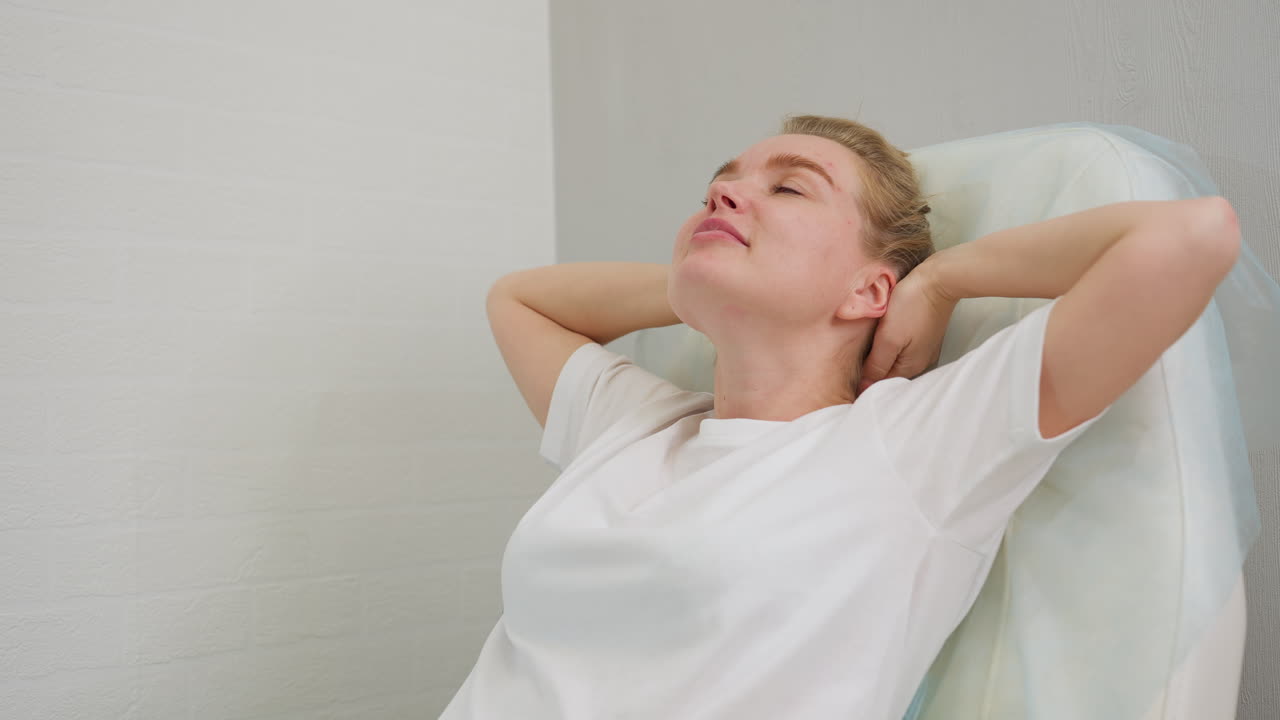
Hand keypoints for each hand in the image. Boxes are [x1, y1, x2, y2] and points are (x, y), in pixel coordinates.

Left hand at [858, 260, 956, 392]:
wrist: (939, 280)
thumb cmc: (913, 305)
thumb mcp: (888, 338)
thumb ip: (877, 364)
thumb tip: (865, 386)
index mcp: (910, 367)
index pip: (881, 384)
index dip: (863, 381)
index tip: (848, 376)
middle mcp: (919, 362)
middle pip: (889, 372)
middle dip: (872, 370)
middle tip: (853, 362)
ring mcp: (923, 348)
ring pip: (896, 359)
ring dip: (881, 356)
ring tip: (866, 348)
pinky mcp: (924, 334)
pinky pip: (903, 346)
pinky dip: (891, 344)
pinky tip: (883, 335)